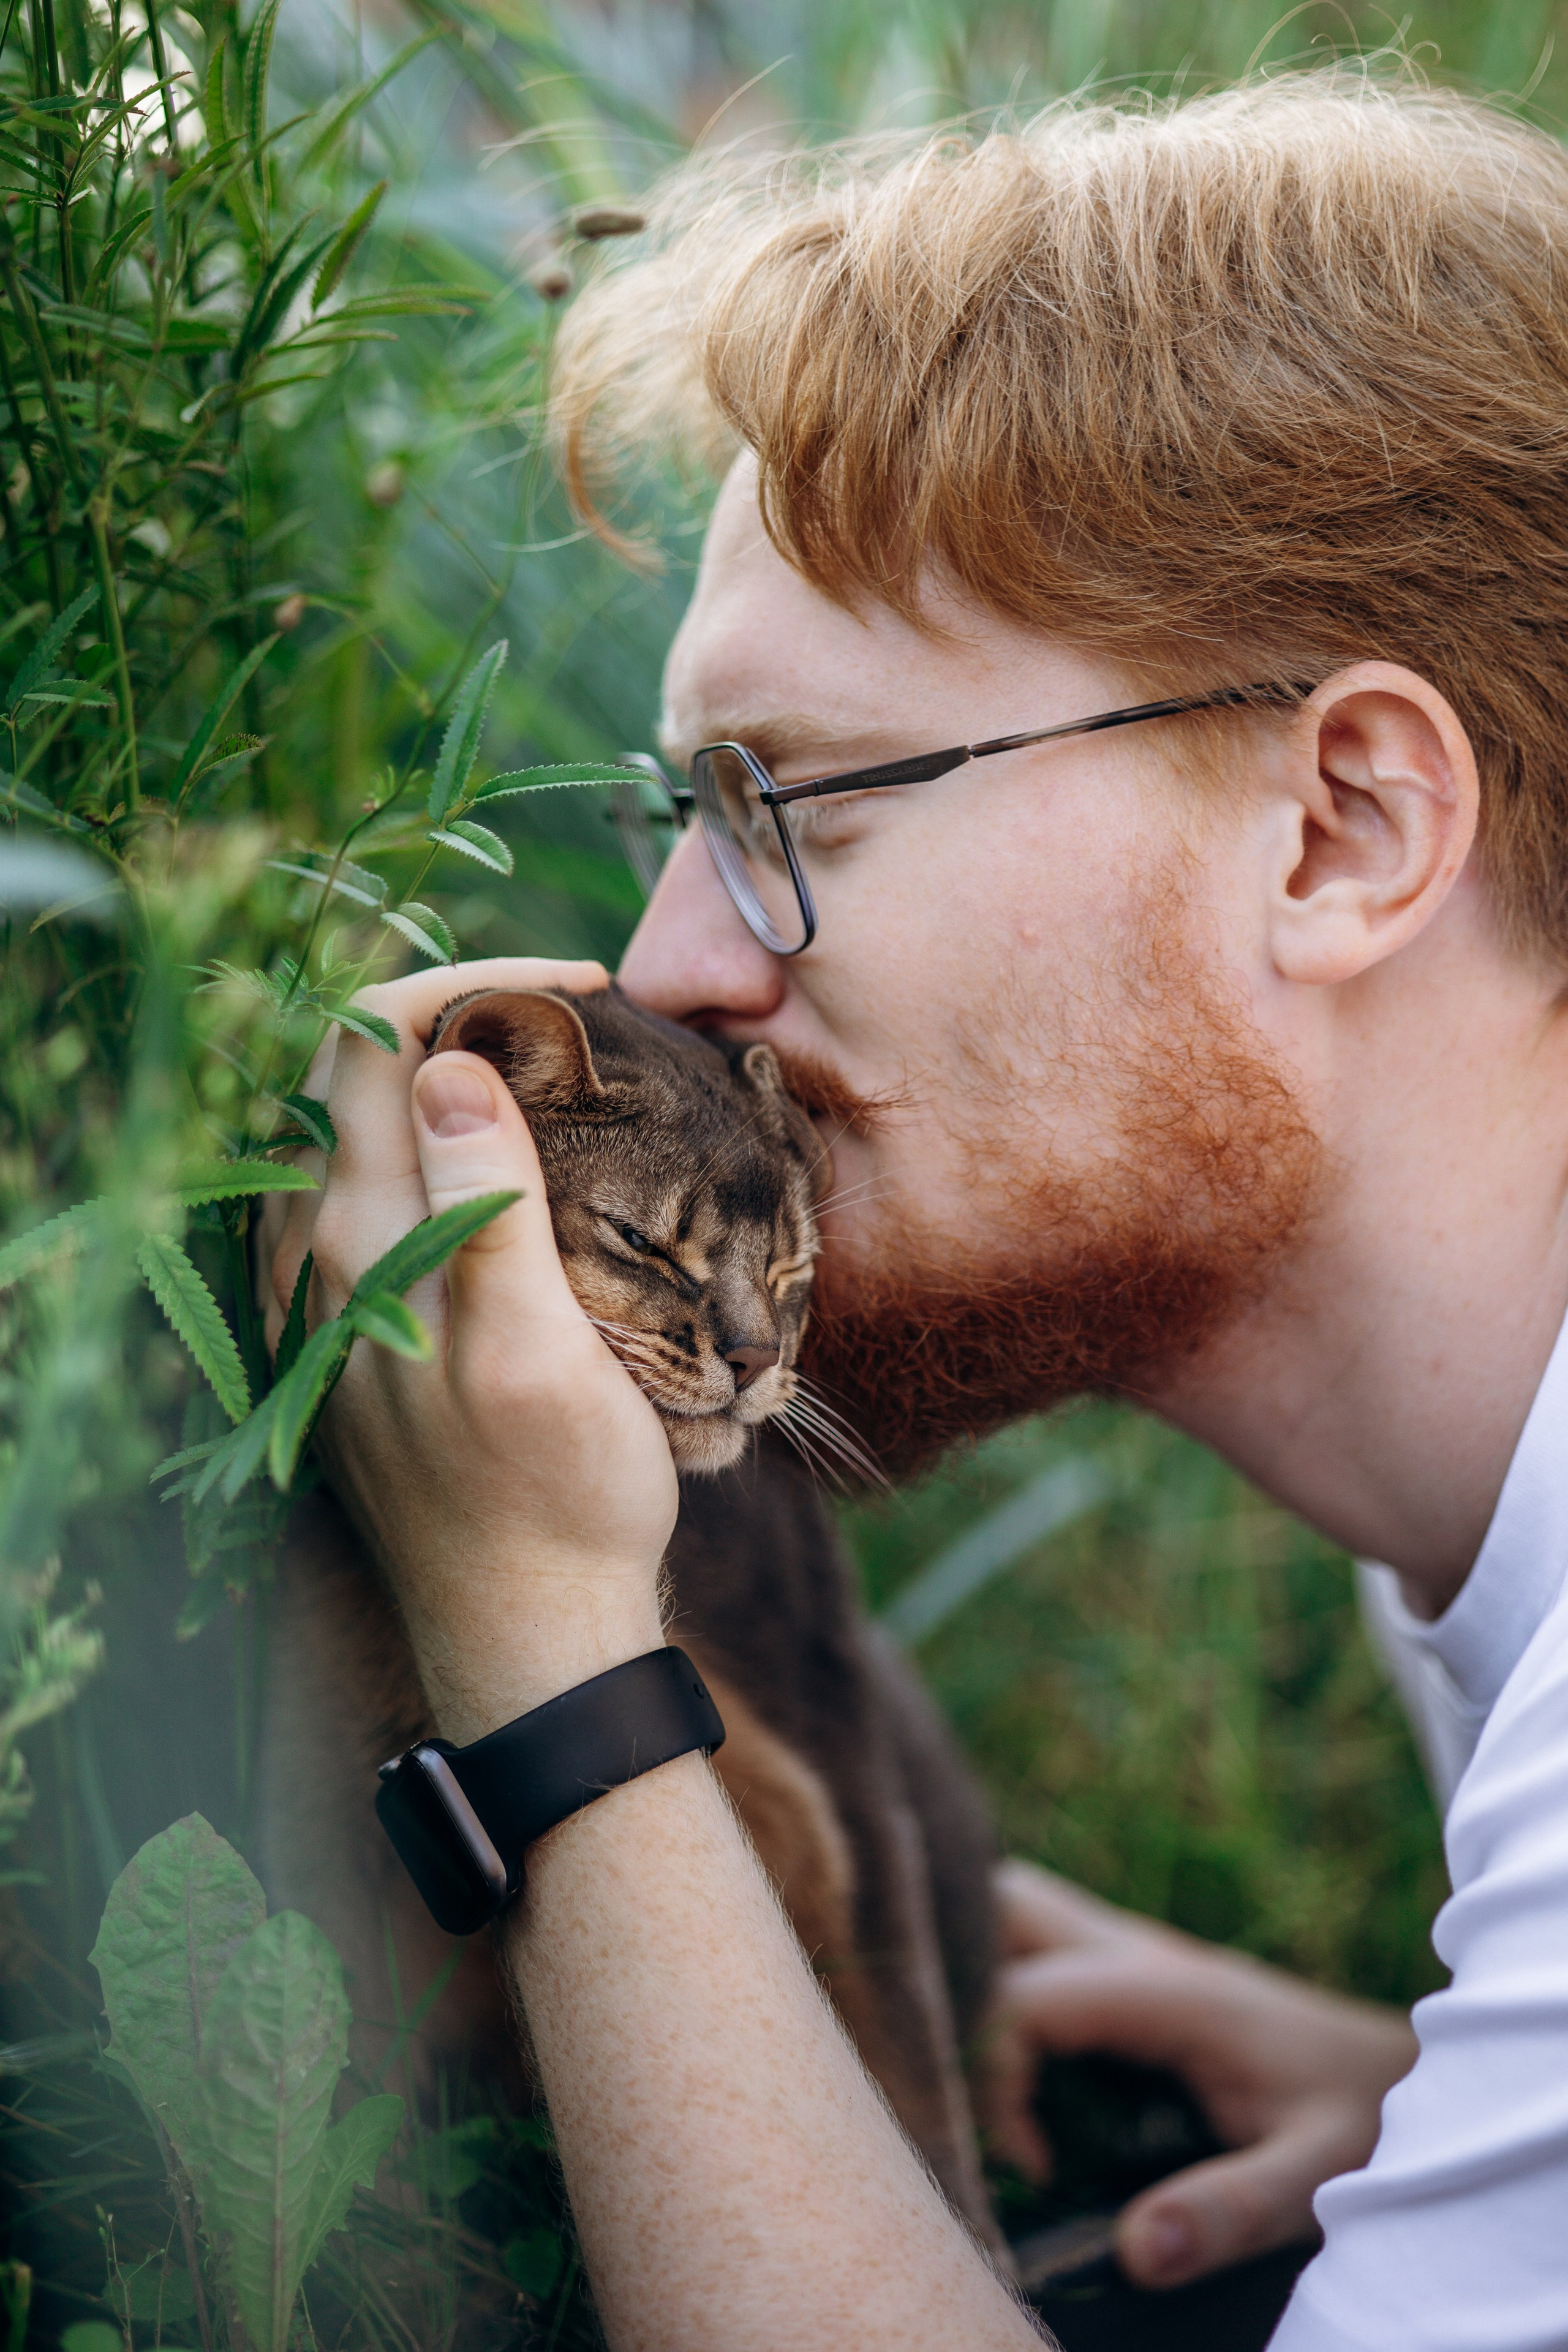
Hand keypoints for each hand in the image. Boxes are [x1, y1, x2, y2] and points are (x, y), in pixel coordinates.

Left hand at [262, 957, 674, 1740]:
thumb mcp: (541, 1350)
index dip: (473, 987)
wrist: (528, 1634)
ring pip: (336, 1129)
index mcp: (359, 1242)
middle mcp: (312, 1258)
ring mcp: (320, 1299)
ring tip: (531, 1065)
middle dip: (448, 1010)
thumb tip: (447, 1067)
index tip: (583, 994)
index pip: (371, 1042)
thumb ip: (484, 1204)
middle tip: (565, 1018)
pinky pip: (347, 1193)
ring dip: (421, 1072)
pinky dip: (406, 1139)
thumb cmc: (560, 1498)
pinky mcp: (344, 1335)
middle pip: (340, 1072)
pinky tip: (473, 1157)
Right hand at [984, 1859, 1416, 2290]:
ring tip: (974, 2063)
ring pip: (1016, 1908)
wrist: (1410, 2073)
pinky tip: (1015, 2059)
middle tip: (960, 2077)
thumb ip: (1227, 2211)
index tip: (1032, 2166)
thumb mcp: (1314, 2176)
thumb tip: (1134, 2255)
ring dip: (976, 1965)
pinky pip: (1042, 1944)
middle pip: (1002, 1904)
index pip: (1022, 1999)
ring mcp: (1135, 1951)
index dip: (995, 2080)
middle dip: (953, 1974)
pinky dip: (1004, 1978)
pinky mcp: (1137, 1972)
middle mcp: (1139, 1949)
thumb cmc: (1366, 2121)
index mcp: (1165, 1988)